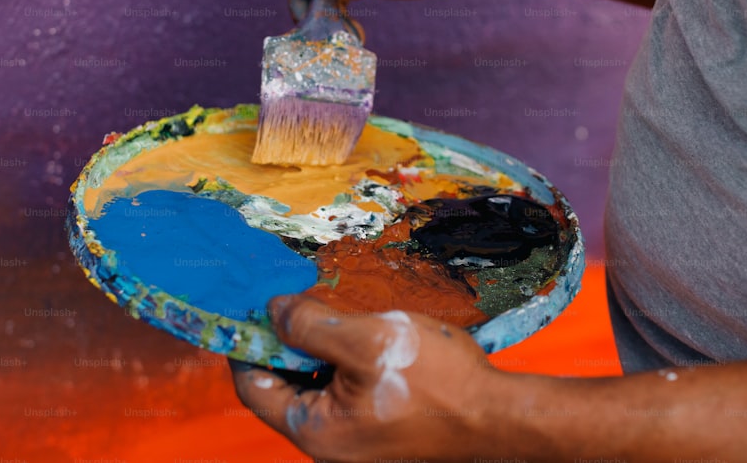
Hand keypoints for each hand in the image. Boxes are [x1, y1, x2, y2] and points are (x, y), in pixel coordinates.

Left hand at [230, 295, 497, 461]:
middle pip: (284, 387)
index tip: (251, 308)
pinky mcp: (377, 432)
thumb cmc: (437, 382)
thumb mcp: (367, 339)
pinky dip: (342, 364)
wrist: (499, 416)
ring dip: (316, 350)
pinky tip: (361, 335)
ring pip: (316, 388)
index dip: (247, 344)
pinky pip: (344, 394)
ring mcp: (354, 442)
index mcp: (314, 430)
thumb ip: (311, 325)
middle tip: (294, 301)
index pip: (253, 387)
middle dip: (286, 342)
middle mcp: (328, 445)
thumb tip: (273, 311)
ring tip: (331, 313)